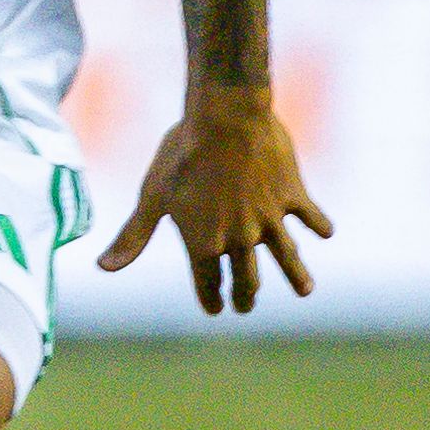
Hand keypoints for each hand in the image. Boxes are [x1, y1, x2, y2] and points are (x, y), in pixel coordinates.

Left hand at [99, 89, 330, 313]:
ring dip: (295, 274)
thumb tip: (104, 268)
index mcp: (205, 242)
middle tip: (247, 305)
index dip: (211, 297)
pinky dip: (319, 225)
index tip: (216, 308)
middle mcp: (240, 238)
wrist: (225, 120)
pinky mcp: (292, 195)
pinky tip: (324, 232)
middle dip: (247, 293)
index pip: (208, 281)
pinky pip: (310, 216)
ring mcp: (270, 218)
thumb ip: (133, 236)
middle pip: (248, 276)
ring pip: (287, 255)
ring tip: (304, 290)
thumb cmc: (181, 156)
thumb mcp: (152, 196)